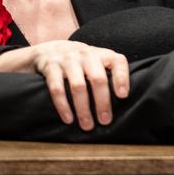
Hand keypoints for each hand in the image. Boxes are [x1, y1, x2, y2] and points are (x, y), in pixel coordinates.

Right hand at [0, 39, 130, 129]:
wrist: (50, 49)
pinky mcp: (51, 67)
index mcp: (102, 54)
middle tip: (105, 121)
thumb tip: (122, 103)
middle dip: (102, 102)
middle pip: (98, 79)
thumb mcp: (97, 61)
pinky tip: (69, 119)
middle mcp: (87, 55)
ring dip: (83, 109)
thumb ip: (109, 74)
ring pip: (78, 86)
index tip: (123, 96)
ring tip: (87, 125)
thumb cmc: (81, 62)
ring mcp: (68, 60)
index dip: (122, 78)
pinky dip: (63, 106)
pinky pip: (57, 89)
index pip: (118, 61)